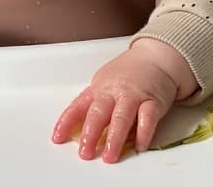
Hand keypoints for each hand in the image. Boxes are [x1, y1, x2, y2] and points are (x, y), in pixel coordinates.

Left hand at [51, 39, 194, 162]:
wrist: (155, 56)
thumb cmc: (128, 72)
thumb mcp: (104, 83)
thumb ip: (94, 105)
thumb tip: (80, 130)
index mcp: (99, 89)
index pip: (78, 106)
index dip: (66, 122)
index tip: (57, 138)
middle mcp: (114, 92)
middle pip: (99, 113)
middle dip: (90, 134)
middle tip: (85, 152)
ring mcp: (134, 96)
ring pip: (122, 117)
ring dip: (115, 138)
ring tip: (110, 156)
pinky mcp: (153, 101)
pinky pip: (148, 118)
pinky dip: (143, 133)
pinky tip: (139, 146)